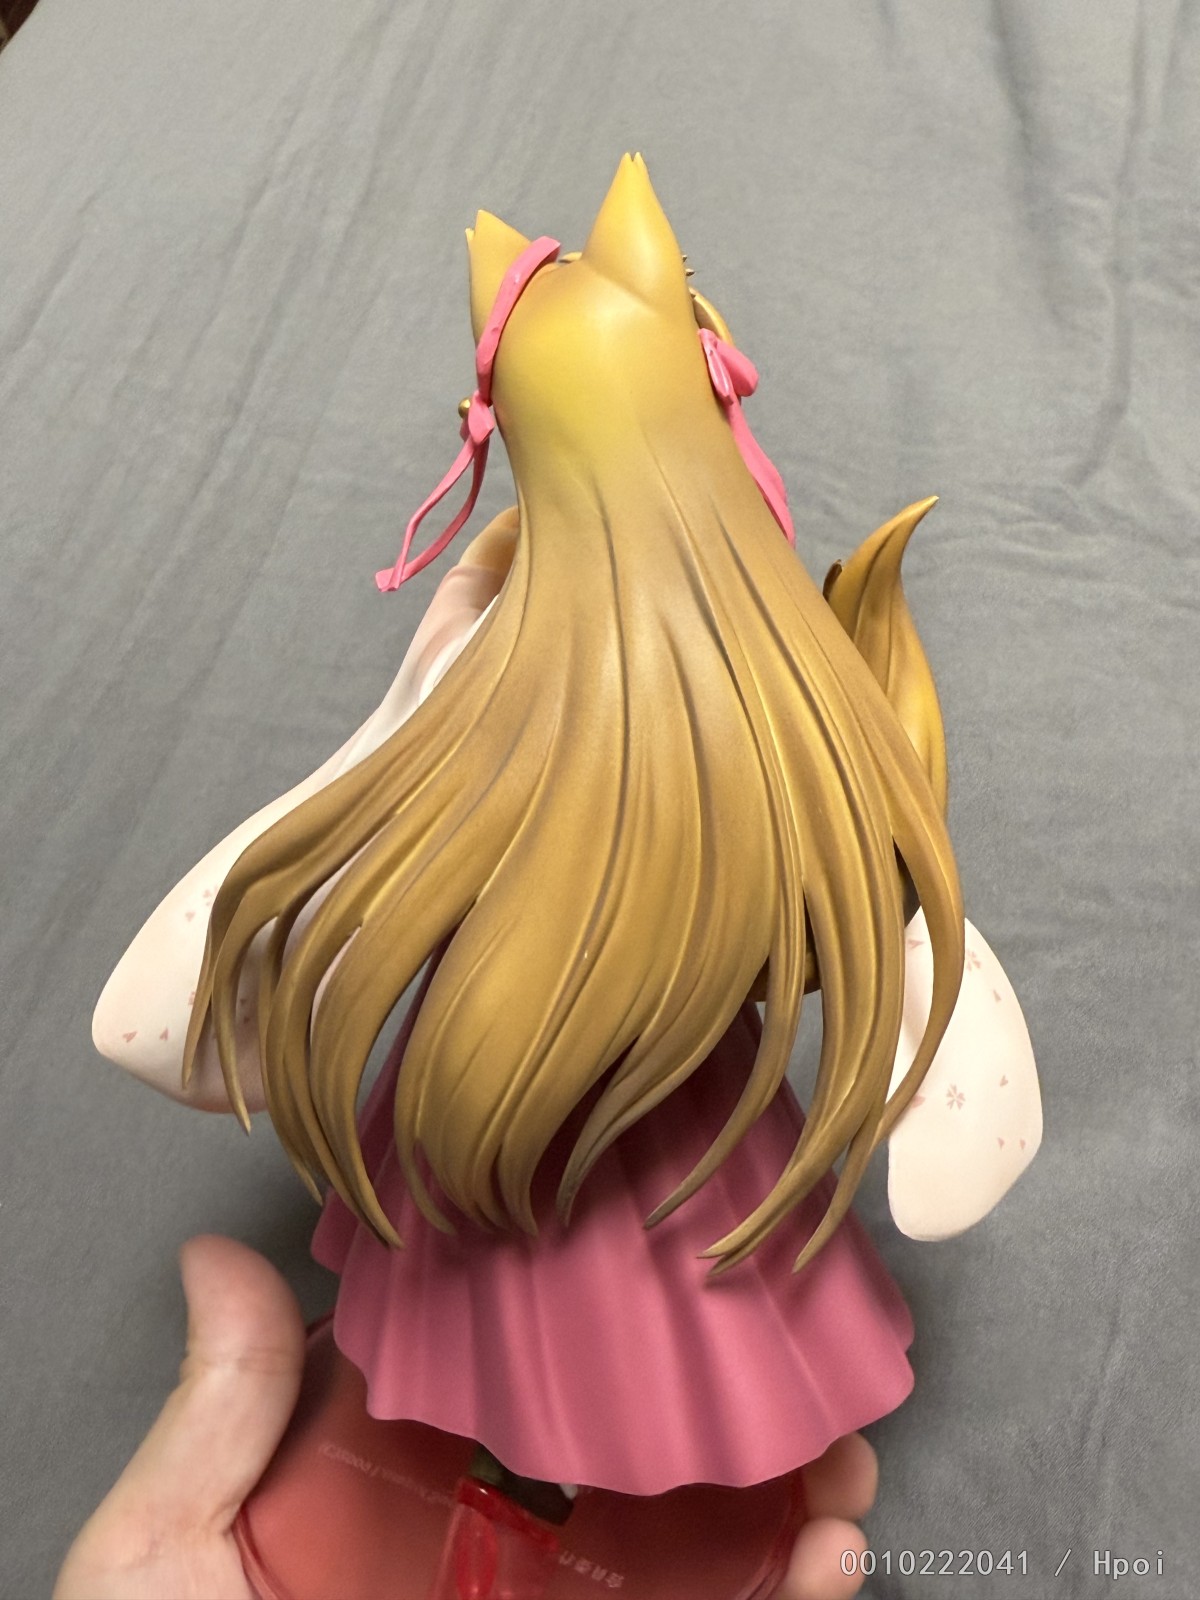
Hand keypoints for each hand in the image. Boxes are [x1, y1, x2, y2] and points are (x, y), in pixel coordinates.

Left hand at [55, 1237, 878, 1599]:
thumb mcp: (167, 1558)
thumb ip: (218, 1419)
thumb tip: (220, 1253)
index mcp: (400, 1511)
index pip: (508, 1398)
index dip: (586, 1331)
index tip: (650, 1264)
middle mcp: (495, 1568)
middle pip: (631, 1473)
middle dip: (723, 1415)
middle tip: (785, 1355)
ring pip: (703, 1558)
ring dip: (789, 1500)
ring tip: (838, 1449)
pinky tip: (828, 1557)